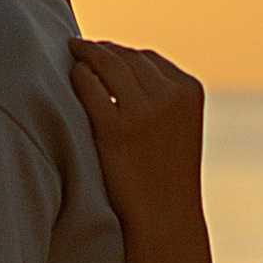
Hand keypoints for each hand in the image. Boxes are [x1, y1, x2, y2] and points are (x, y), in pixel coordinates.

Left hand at [70, 39, 205, 233]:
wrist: (165, 216)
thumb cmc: (167, 174)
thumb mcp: (180, 127)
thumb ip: (163, 97)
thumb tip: (123, 67)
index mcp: (189, 91)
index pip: (149, 58)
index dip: (123, 53)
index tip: (105, 52)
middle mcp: (169, 96)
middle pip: (127, 57)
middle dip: (103, 49)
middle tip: (81, 46)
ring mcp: (143, 112)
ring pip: (107, 65)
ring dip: (87, 54)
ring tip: (74, 52)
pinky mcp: (115, 129)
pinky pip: (89, 87)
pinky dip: (79, 76)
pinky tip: (72, 76)